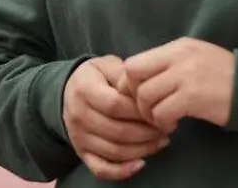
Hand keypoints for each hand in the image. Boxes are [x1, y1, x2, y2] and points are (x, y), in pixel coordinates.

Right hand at [63, 56, 169, 180]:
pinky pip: (101, 168)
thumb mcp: (108, 65)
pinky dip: (121, 171)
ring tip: (161, 140)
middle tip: (168, 128)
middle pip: (118, 131)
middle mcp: (78, 115)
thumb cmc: (96, 76)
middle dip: (148, 133)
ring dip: (142, 150)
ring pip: (114, 152)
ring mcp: (78, 136)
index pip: (116, 105)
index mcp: (84, 90)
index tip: (161, 110)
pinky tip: (141, 164)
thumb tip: (147, 91)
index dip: (141, 111)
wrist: (70, 89)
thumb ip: (126, 76)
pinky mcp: (81, 152)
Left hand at [123, 37, 236, 131]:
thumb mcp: (194, 58)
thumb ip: (168, 64)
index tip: (139, 97)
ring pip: (145, 97)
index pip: (133, 62)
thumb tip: (137, 80)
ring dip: (149, 114)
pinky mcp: (193, 97)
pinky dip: (163, 122)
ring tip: (162, 119)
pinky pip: (161, 112)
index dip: (129, 83)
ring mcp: (185, 76)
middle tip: (148, 110)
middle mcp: (178, 57)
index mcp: (176, 47)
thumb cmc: (223, 77)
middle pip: (133, 77)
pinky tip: (174, 124)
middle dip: (134, 98)